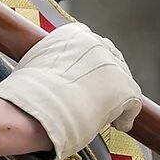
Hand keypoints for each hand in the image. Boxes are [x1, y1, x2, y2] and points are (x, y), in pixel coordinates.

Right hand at [0, 23, 141, 159]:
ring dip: (115, 93)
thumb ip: (46, 60)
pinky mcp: (125, 89)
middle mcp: (96, 43)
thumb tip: (43, 71)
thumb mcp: (33, 63)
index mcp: (73, 34)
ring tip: (106, 110)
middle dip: (106, 76)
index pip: (91, 43)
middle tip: (97, 94)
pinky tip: (116, 125)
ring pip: (123, 79)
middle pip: (111, 57)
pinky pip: (132, 105)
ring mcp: (113, 65)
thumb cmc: (27, 92)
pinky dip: (125, 116)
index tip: (86, 76)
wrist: (35, 110)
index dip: (90, 63)